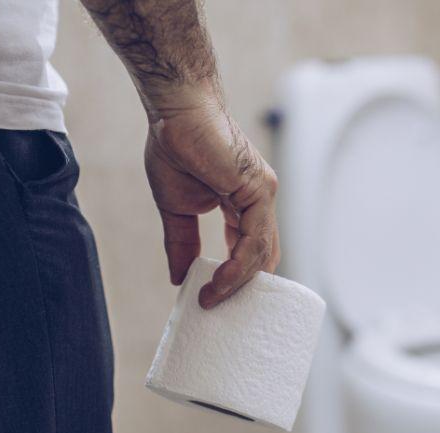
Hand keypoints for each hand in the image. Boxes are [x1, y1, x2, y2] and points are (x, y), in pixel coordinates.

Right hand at [144, 101, 279, 308]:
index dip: (236, 279)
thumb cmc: (176, 146)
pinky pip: (254, 241)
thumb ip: (182, 243)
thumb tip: (179, 278)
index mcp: (243, 205)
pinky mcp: (258, 191)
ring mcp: (263, 196)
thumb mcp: (176, 208)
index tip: (215, 300)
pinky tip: (218, 283)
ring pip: (260, 255)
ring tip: (211, 302)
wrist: (176, 112)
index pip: (250, 251)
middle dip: (243, 290)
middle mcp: (259, 202)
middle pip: (262, 258)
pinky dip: (238, 268)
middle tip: (219, 313)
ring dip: (237, 285)